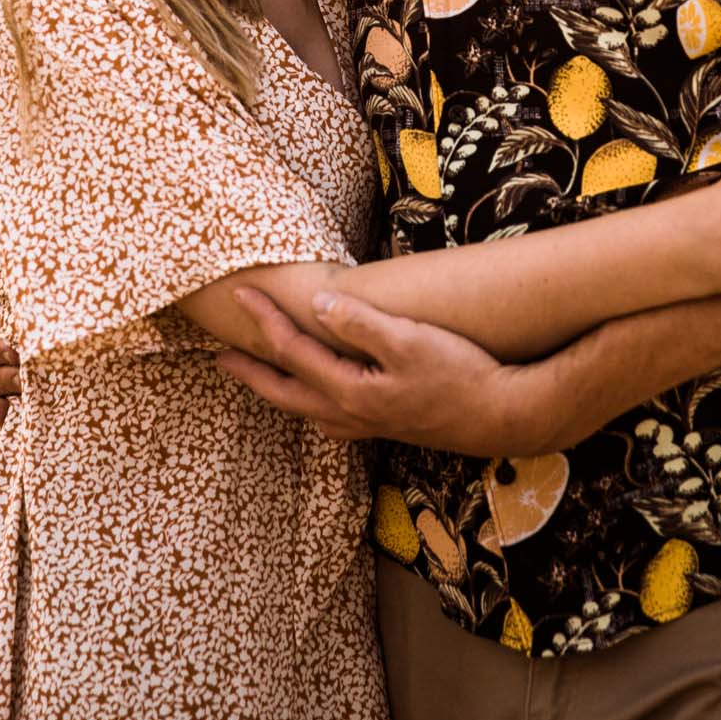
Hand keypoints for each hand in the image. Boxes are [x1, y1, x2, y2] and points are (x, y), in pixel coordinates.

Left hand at [213, 287, 549, 455]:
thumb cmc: (458, 373)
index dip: (263, 321)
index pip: (292, 351)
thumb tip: (318, 303)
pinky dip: (309, 402)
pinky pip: (328, 416)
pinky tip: (318, 396)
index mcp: (349, 390)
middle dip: (250, 372)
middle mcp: (349, 414)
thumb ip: (360, 323)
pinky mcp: (384, 425)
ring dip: (277, 391)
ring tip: (260, 374)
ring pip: (305, 410)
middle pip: (284, 393)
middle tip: (220, 357)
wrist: (500, 415)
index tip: (241, 294)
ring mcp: (366, 425)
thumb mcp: (409, 340)